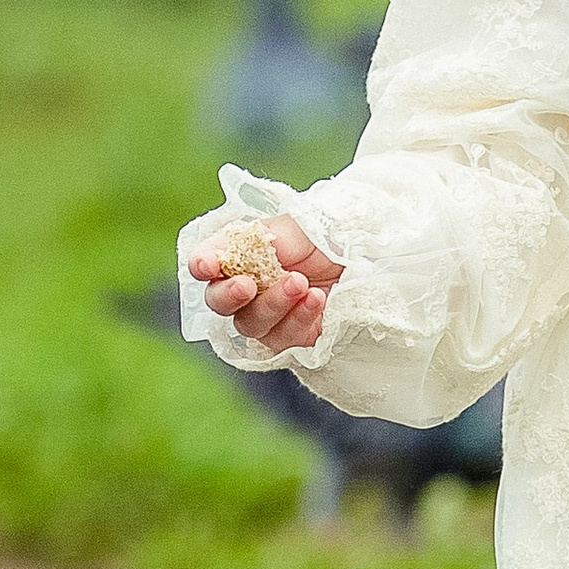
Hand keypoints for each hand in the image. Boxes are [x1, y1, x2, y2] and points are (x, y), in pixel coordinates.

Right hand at [187, 213, 342, 351]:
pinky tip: (316, 300)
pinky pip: (284, 340)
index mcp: (240, 256)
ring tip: (301, 284)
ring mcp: (269, 317)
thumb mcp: (291, 228)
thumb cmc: (325, 237)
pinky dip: (299, 319)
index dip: (201, 264)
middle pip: (219, 302)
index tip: (207, 265)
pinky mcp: (294, 338)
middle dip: (229, 295)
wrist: (367, 257)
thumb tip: (220, 254)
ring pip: (250, 324)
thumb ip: (255, 241)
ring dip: (273, 305)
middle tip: (248, 285)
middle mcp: (248, 289)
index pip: (206, 263)